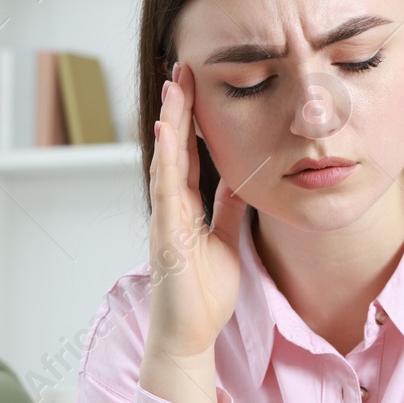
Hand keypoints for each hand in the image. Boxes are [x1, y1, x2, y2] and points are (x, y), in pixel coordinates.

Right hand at [140, 63, 248, 402]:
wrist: (189, 335)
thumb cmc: (203, 294)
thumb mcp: (224, 239)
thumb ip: (227, 208)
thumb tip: (239, 178)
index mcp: (184, 208)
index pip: (188, 153)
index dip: (191, 118)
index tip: (195, 82)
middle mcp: (170, 208)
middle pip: (173, 148)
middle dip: (177, 108)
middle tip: (182, 67)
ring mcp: (164, 221)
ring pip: (165, 162)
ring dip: (169, 123)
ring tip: (173, 87)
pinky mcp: (165, 237)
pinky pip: (165, 193)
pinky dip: (165, 161)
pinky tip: (168, 134)